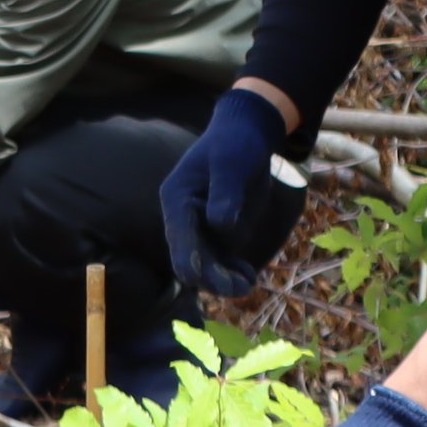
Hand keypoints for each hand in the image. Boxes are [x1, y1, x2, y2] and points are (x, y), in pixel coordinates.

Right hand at [160, 88, 309, 296]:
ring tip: (246, 284)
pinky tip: (249, 276)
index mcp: (177, 198)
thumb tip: (220, 224)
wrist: (247, 139)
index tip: (199, 275)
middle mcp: (184, 219)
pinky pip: (224, 262)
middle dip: (211, 276)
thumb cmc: (234, 145)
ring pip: (208, 266)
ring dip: (224, 280)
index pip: (178, 234)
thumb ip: (224, 192)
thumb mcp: (230, 163)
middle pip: (191, 257)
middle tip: (236, 288)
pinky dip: (234, 272)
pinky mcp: (221, 236)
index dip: (188, 256)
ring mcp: (202, 230)